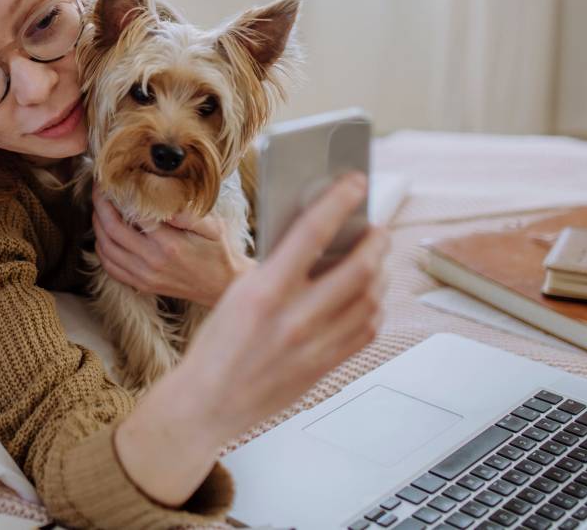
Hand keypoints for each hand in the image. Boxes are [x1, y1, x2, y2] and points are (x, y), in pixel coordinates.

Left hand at [91, 187, 254, 306]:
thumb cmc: (219, 251)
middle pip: (111, 230)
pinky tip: (105, 236)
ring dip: (97, 226)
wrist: (223, 287)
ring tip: (100, 209)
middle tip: (99, 190)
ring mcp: (144, 276)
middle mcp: (152, 261)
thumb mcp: (213, 227)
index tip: (111, 181)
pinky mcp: (142, 285)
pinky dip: (102, 249)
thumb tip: (163, 201)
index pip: (132, 214)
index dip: (117, 195)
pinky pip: (110, 267)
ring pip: (106, 248)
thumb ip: (188, 213)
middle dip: (100, 206)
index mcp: (169, 244)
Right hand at [181, 171, 387, 437]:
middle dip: (375, 241)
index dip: (338, 201)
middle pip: (358, 268)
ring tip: (376, 259)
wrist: (206, 403)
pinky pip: (365, 330)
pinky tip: (369, 297)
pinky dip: (375, 307)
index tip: (354, 182)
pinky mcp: (324, 367)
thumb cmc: (215, 346)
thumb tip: (314, 240)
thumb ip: (275, 269)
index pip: (312, 232)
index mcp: (263, 291)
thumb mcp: (236, 294)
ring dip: (380, 273)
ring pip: (370, 299)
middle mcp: (293, 318)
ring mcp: (313, 346)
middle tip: (377, 228)